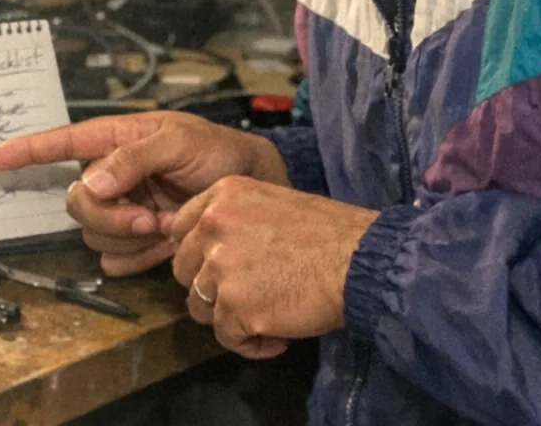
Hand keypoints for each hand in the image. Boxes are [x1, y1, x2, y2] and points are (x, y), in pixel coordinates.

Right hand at [0, 112, 288, 274]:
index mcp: (117, 140)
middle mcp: (113, 174)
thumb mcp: (180, 141)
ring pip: (92, 234)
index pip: (62, 142)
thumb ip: (133, 157)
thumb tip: (89, 183)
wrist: (257, 193)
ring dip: (124, 237)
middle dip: (107, 215)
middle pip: (75, 201)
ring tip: (163, 227)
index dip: (26, 151)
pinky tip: (161, 248)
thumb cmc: (221, 154)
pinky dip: (134, 258)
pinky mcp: (139, 242)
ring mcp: (125, 209)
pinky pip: (112, 259)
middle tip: (148, 218)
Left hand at [170, 176, 376, 358]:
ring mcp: (220, 265)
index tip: (223, 268)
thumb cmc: (328, 232)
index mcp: (222, 195)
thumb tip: (210, 250)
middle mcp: (213, 225)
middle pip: (184, 269)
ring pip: (199, 306)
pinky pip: (226, 336)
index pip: (181, 230)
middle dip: (211, 288)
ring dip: (228, 317)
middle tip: (247, 295)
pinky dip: (249, 344)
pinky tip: (277, 339)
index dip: (199, 255)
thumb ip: (234, 220)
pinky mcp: (234, 305)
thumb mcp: (272, 202)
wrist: (360, 260)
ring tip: (265, 318)